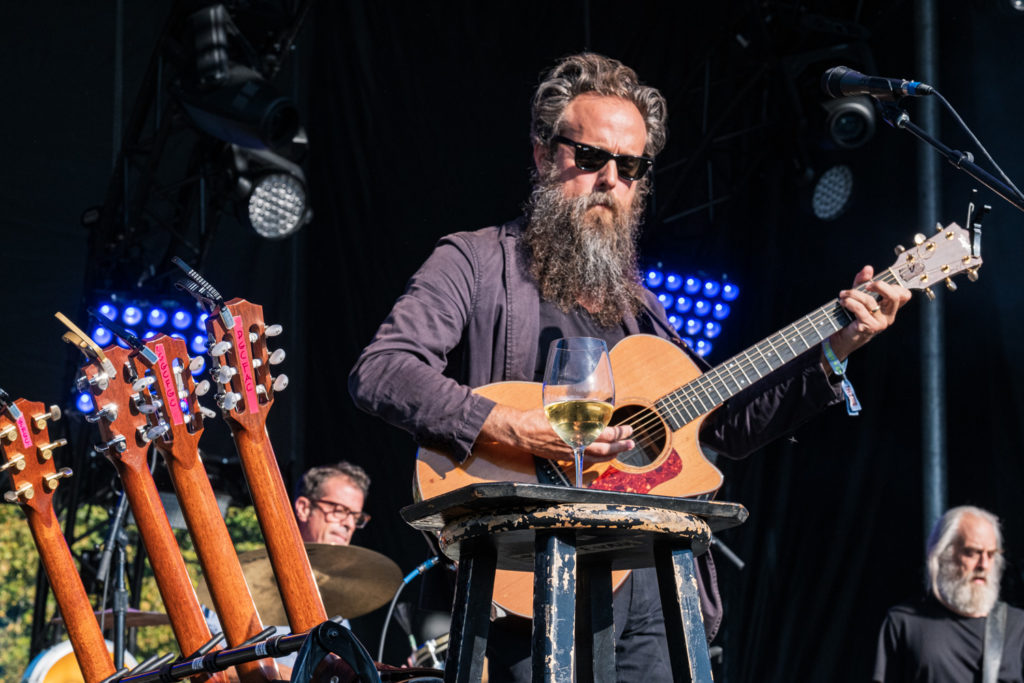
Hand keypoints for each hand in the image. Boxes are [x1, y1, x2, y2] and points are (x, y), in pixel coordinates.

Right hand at [477, 404, 633, 464]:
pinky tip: (603, 456)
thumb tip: (594, 408)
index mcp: (576, 431)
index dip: (618, 433)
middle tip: (631, 442)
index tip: (627, 429)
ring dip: (611, 454)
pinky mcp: (565, 457)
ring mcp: (570, 453)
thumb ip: (577, 410)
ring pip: (596, 458)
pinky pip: (585, 460)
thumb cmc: (538, 417)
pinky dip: (598, 459)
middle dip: (620, 446)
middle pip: (604, 448)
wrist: (520, 431)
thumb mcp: (560, 408)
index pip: (604, 434)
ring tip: (622, 450)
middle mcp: (575, 444)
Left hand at [829, 265, 911, 359]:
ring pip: (871, 301)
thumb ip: (863, 281)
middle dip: (879, 286)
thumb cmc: (852, 315)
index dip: (894, 285)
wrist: (842, 337)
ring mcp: (881, 323)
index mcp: (890, 307)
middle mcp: (889, 315)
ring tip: (843, 294)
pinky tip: (843, 302)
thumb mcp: (858, 295)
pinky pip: (861, 310)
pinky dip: (850, 303)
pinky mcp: (870, 327)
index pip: (904, 295)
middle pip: (894, 296)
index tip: (875, 282)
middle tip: (866, 285)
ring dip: (854, 294)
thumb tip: (868, 268)